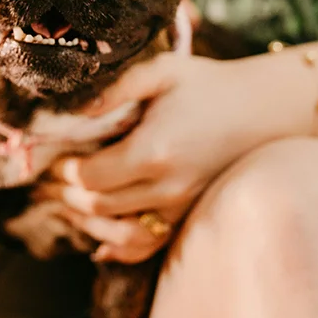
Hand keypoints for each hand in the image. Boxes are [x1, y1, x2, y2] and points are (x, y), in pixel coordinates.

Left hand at [42, 51, 278, 260]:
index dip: (66, 170)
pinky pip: (148, 246)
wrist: (264, 110)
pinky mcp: (190, 217)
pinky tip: (100, 237)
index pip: (91, 176)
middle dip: (68, 194)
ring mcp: (181, 208)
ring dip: (87, 222)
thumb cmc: (208, 86)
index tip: (57, 157)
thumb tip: (77, 110)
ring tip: (69, 202)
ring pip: (118, 234)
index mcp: (154, 150)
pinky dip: (119, 247)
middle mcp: (167, 187)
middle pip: (98, 206)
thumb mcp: (162, 71)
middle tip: (53, 179)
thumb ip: (117, 87)